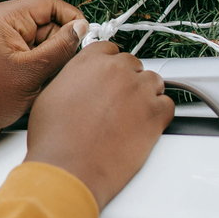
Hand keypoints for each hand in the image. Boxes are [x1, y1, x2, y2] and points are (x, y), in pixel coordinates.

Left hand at [0, 0, 88, 151]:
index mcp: (2, 17)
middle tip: (62, 65)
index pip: (48, 3)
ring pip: (39, 38)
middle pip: (45, 21)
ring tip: (42, 77)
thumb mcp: (32, 72)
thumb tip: (81, 29)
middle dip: (58, 43)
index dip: (70, 18)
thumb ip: (61, 47)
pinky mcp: (0, 52)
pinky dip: (37, 63)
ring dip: (48, 56)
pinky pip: (28, 49)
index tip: (85, 36)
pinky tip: (35, 81)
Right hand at [25, 42, 173, 210]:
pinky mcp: (155, 113)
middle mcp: (116, 70)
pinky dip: (159, 114)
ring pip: (153, 81)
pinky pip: (167, 105)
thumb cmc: (55, 138)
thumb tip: (80, 81)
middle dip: (127, 80)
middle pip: (133, 64)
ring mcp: (138, 90)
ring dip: (145, 94)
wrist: (68, 167)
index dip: (110, 65)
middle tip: (118, 102)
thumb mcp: (51, 94)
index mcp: (89, 61)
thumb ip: (72, 78)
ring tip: (131, 115)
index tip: (110, 77)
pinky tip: (144, 126)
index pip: (110, 50)